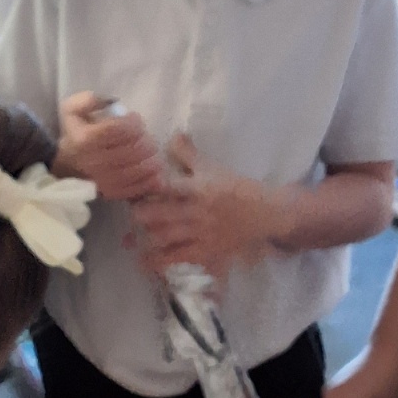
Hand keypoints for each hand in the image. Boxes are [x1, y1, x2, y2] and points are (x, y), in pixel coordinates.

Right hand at [54, 91, 163, 200]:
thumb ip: (88, 100)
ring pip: (141, 169)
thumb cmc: (73, 135)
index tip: (135, 119)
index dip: (135, 122)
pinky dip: (152, 178)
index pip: (121, 129)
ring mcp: (105, 181)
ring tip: (150, 152)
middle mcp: (95, 162)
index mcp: (86, 139)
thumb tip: (112, 101)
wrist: (64, 166)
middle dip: (147, 140)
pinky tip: (153, 170)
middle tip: (146, 137)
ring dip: (152, 158)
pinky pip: (140, 187)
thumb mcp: (72, 110)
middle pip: (135, 150)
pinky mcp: (113, 194)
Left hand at [129, 134, 275, 278]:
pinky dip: (159, 261)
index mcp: (199, 187)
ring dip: (147, 236)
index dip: (148, 188)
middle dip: (142, 214)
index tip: (134, 186)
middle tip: (132, 212)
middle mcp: (198, 211)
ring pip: (166, 236)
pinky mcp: (206, 251)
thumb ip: (188, 154)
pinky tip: (144, 262)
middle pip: (162, 214)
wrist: (265, 213)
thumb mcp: (212, 167)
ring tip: (133, 236)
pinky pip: (178, 258)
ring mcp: (201, 233)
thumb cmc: (236, 188)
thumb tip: (172, 134)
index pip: (169, 186)